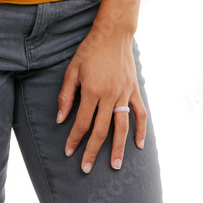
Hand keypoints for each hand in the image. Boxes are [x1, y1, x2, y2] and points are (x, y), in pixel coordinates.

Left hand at [56, 28, 145, 172]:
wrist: (113, 33)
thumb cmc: (90, 50)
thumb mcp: (72, 69)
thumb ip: (66, 95)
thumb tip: (61, 118)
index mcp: (91, 90)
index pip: (82, 122)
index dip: (74, 139)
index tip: (69, 151)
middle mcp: (109, 95)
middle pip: (101, 130)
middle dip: (92, 151)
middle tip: (86, 168)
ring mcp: (123, 93)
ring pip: (121, 126)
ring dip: (118, 148)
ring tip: (115, 166)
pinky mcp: (134, 90)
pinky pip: (140, 113)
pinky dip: (141, 130)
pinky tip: (139, 145)